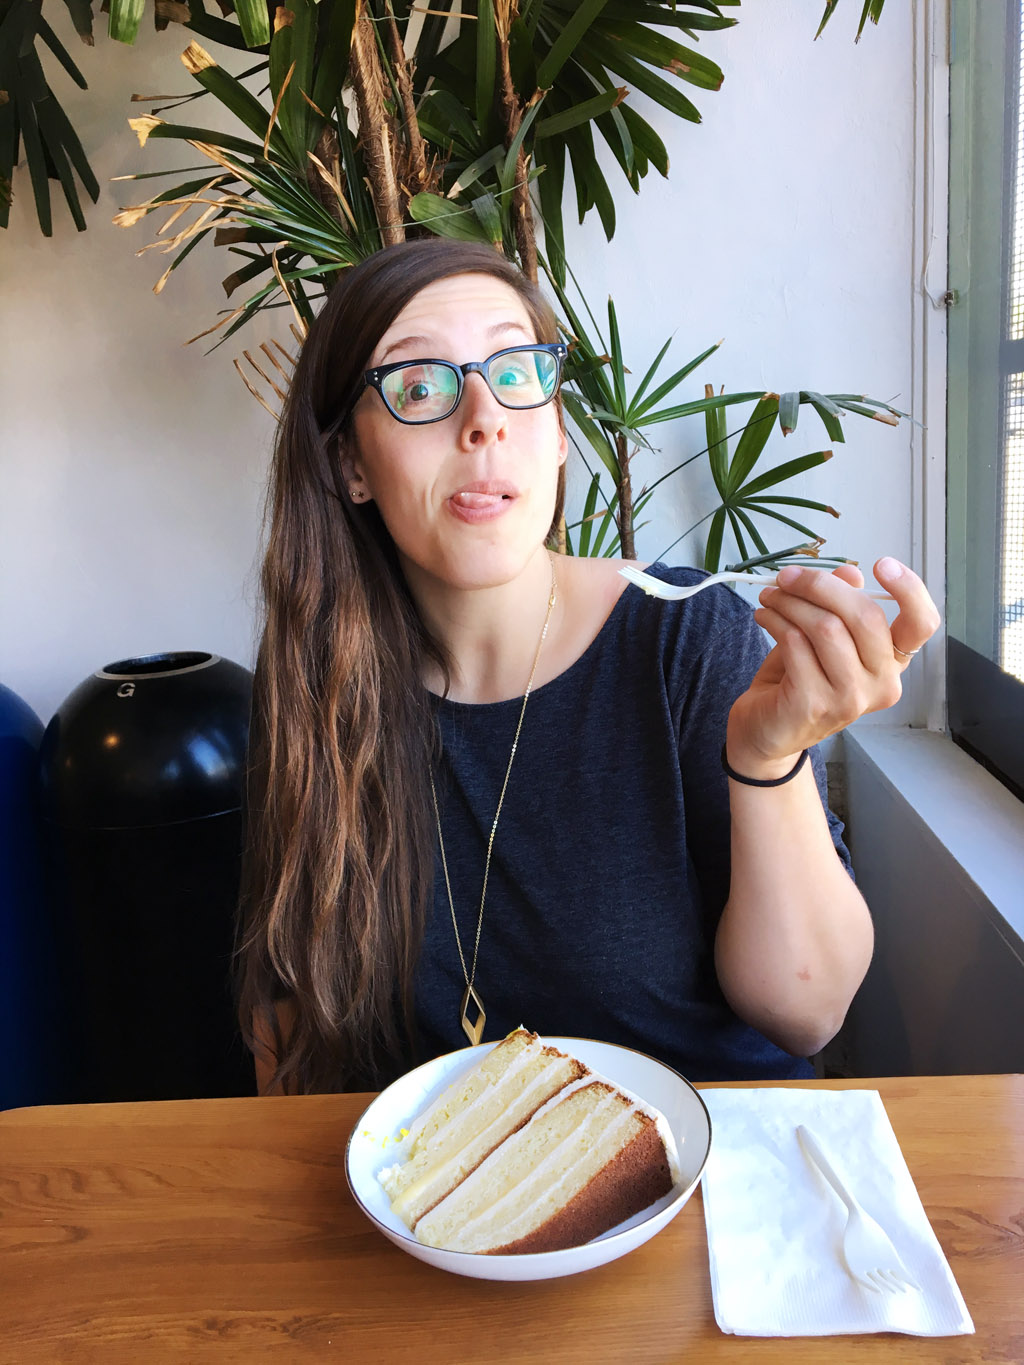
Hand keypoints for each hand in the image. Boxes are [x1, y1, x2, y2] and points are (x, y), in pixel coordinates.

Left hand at [725, 557, 940, 778]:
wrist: (766, 731)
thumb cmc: (798, 680)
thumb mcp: (824, 637)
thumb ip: (840, 606)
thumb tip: (850, 575)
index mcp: (892, 663)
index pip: (922, 624)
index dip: (910, 590)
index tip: (882, 563)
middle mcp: (881, 684)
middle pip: (866, 617)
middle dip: (822, 585)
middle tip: (789, 576)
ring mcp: (850, 698)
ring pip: (826, 627)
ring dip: (791, 602)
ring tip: (770, 597)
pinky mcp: (814, 703)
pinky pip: (795, 643)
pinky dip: (775, 621)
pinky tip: (764, 617)